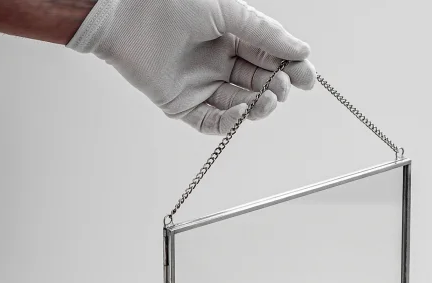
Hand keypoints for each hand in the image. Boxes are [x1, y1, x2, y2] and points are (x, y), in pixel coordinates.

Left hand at [68, 0, 315, 133]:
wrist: (124, 13)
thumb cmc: (171, 1)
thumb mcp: (228, 11)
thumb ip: (265, 33)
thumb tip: (302, 50)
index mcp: (229, 36)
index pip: (267, 58)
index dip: (289, 68)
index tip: (307, 78)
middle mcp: (217, 62)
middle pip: (257, 83)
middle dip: (276, 87)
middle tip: (284, 86)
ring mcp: (201, 85)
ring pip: (240, 105)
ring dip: (258, 106)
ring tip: (268, 99)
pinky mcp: (183, 105)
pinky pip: (212, 122)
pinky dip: (230, 122)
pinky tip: (242, 112)